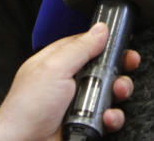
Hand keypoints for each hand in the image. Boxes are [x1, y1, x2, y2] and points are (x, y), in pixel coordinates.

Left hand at [0, 22, 139, 140]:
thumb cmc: (26, 108)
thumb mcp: (54, 68)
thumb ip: (80, 47)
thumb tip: (100, 29)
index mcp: (58, 62)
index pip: (87, 44)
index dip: (106, 43)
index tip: (122, 43)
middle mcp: (70, 81)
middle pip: (104, 67)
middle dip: (119, 66)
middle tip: (126, 66)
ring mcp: (78, 103)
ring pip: (110, 92)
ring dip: (119, 91)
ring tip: (117, 93)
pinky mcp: (86, 123)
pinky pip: (108, 117)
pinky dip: (113, 117)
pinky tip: (108, 117)